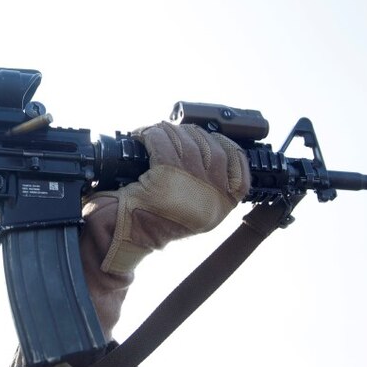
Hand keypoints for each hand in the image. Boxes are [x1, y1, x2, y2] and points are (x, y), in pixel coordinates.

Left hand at [87, 121, 249, 274]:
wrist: (129, 236)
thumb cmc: (158, 222)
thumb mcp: (195, 211)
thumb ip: (209, 187)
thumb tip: (211, 150)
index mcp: (224, 202)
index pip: (237, 160)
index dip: (222, 143)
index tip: (210, 137)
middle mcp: (212, 192)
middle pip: (210, 145)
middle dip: (191, 134)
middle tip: (175, 133)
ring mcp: (190, 182)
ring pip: (185, 140)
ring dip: (169, 131)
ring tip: (158, 133)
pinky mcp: (165, 175)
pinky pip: (161, 142)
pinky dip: (152, 134)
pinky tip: (144, 137)